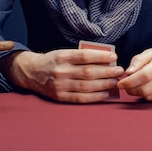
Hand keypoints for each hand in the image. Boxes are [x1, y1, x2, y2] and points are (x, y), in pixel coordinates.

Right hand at [1, 49, 123, 102]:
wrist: (32, 72)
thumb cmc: (53, 61)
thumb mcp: (64, 53)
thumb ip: (81, 56)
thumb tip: (105, 59)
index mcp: (62, 56)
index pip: (84, 56)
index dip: (101, 56)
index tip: (114, 56)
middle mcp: (61, 71)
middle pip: (88, 72)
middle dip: (107, 72)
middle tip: (119, 70)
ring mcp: (60, 85)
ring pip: (86, 86)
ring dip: (104, 84)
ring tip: (116, 82)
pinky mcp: (60, 97)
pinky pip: (80, 98)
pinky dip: (95, 97)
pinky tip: (106, 94)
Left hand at [116, 41, 151, 101]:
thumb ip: (138, 60)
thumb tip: (127, 72)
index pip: (143, 76)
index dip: (129, 81)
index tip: (120, 83)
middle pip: (145, 90)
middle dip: (131, 89)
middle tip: (126, 85)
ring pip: (149, 97)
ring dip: (139, 93)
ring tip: (137, 85)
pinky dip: (149, 95)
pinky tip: (150, 87)